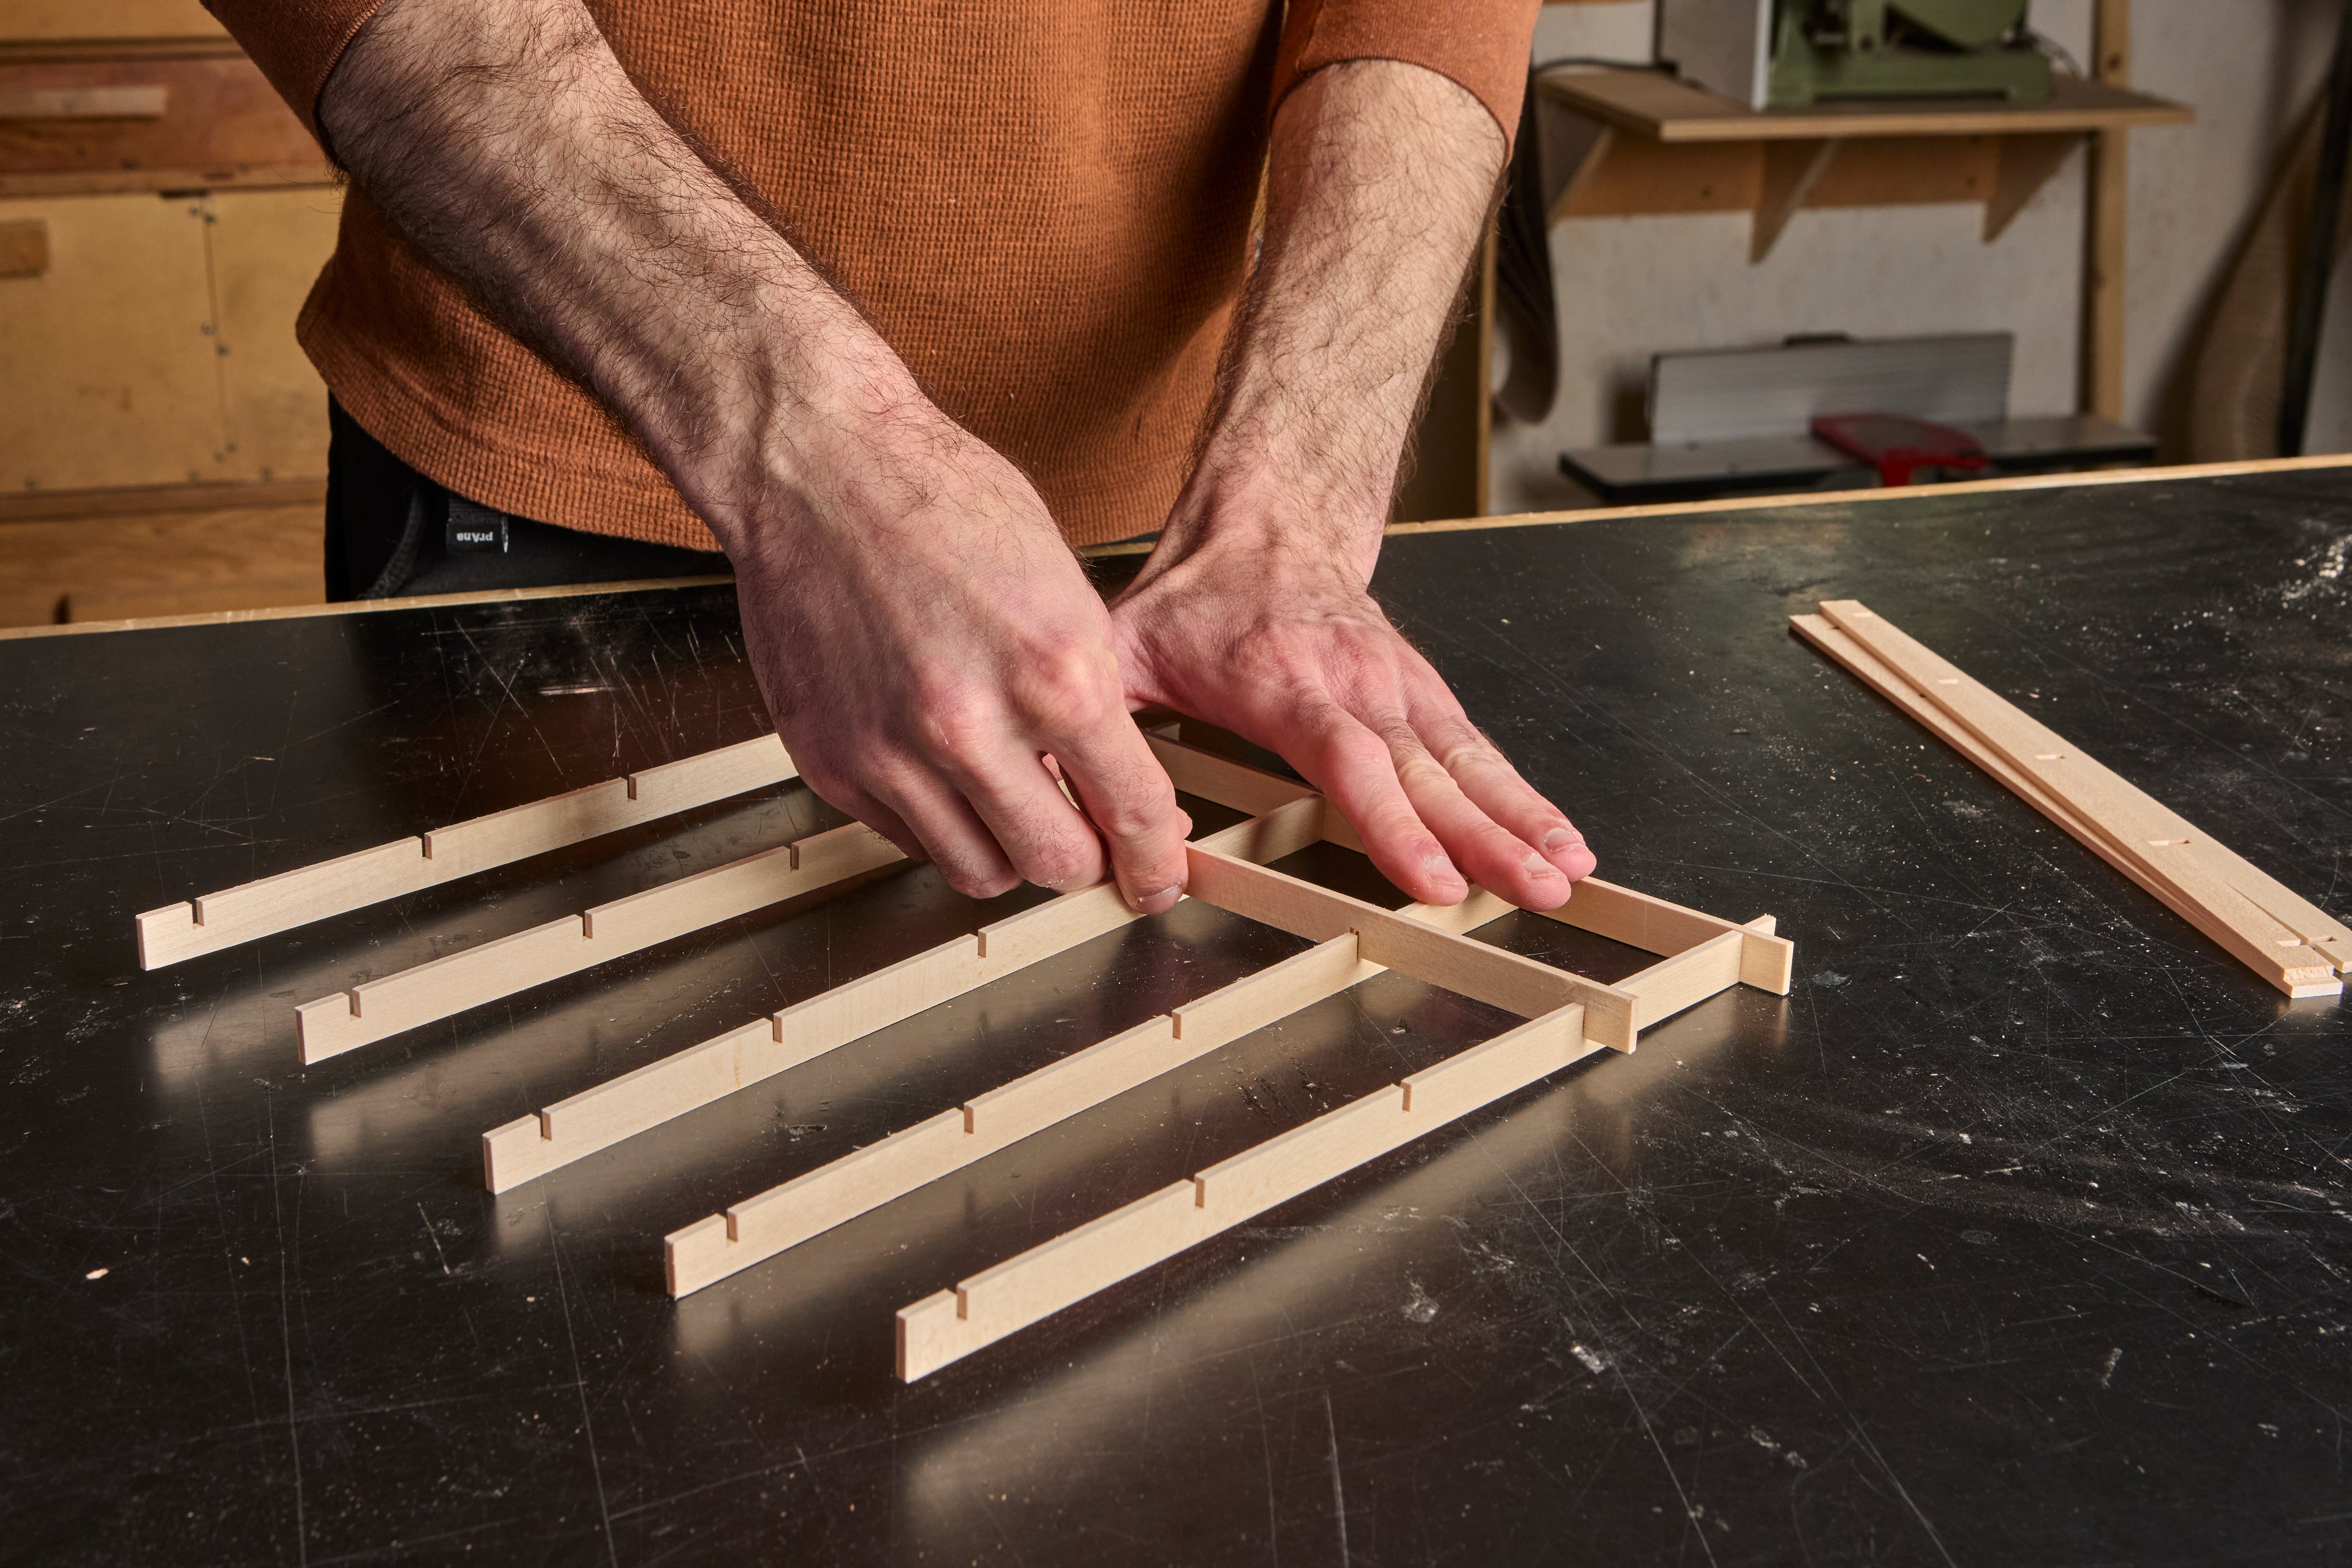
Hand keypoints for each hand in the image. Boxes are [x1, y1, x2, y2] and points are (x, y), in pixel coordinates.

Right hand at [723, 394, 1190, 911]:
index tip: (1155, 873)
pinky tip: (944, 770)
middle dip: (1085, 860)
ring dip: (1008, 851)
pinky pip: (907, 838)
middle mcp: (970, 727)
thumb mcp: (1063, 591)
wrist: (819, 468)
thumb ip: (1089, 699)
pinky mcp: (832, 763)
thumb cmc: (941, 503)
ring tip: (1012, 803)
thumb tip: (1113, 785)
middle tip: (1087, 837)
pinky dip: (937, 821)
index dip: (1154, 858)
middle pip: (1056, 865)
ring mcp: (892, 754)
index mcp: (1054, 675)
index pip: (1131, 814)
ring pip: (979, 872)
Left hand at [1110, 471, 1594, 911]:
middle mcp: (1354, 681)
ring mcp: (1397, 685)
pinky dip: (1524, 795)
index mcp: (1281, 679)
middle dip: (1484, 837)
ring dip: (1521, 820)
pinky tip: (1560, 838)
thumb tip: (1080, 825)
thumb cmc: (1193, 598)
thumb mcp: (1122, 649)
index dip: (1390, 823)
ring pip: (1466, 761)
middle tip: (1531, 887)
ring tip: (1567, 869)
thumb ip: (1097, 732)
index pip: (1347, 759)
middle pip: (1425, 771)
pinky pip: (1478, 749)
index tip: (1430, 877)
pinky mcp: (1423, 691)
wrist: (1268, 516)